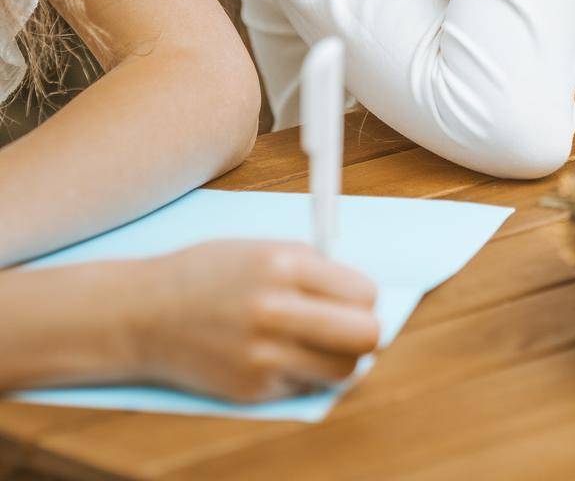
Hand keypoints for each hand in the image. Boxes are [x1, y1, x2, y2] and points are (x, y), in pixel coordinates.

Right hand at [127, 241, 378, 402]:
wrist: (143, 314)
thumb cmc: (207, 275)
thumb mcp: (262, 250)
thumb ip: (312, 268)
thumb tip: (361, 294)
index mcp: (283, 265)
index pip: (362, 292)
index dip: (364, 297)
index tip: (353, 298)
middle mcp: (276, 310)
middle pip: (365, 336)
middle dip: (365, 331)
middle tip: (350, 326)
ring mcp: (264, 356)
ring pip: (344, 370)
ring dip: (341, 358)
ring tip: (319, 344)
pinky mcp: (252, 390)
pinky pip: (306, 387)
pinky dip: (303, 374)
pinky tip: (280, 356)